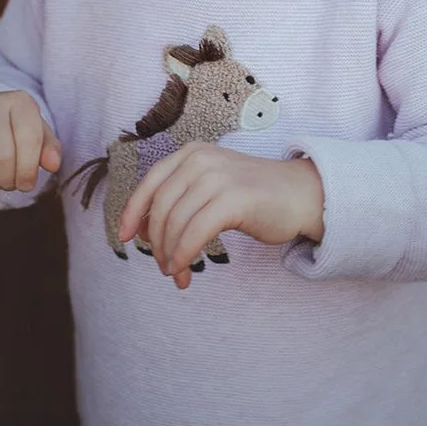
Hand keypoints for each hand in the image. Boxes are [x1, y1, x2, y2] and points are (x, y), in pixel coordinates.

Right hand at [0, 91, 61, 197]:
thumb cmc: (20, 131)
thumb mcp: (40, 134)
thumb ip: (49, 149)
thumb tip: (53, 164)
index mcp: (20, 101)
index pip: (28, 139)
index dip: (29, 169)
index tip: (29, 183)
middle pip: (2, 156)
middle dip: (11, 180)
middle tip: (13, 183)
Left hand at [118, 141, 324, 289]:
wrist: (300, 194)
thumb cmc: (254, 196)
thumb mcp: (211, 186)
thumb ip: (181, 199)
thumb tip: (144, 231)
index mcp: (192, 153)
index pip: (151, 183)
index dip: (133, 212)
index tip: (126, 238)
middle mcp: (201, 159)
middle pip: (161, 208)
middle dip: (156, 243)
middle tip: (164, 266)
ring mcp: (218, 177)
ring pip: (175, 223)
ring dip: (170, 255)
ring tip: (178, 273)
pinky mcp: (234, 198)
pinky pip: (195, 233)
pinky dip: (184, 255)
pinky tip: (185, 269)